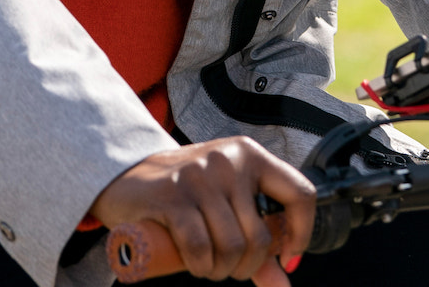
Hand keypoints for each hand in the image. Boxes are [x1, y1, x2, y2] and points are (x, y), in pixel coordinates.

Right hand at [91, 138, 315, 284]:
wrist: (127, 177)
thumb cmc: (186, 193)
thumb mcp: (226, 203)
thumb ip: (257, 242)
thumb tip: (284, 285)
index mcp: (251, 155)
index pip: (300, 192)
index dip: (301, 232)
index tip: (285, 255)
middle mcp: (229, 160)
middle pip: (258, 236)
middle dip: (245, 267)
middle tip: (228, 268)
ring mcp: (200, 175)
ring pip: (231, 246)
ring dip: (221, 271)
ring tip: (209, 266)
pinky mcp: (172, 196)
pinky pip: (199, 247)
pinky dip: (200, 266)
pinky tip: (197, 265)